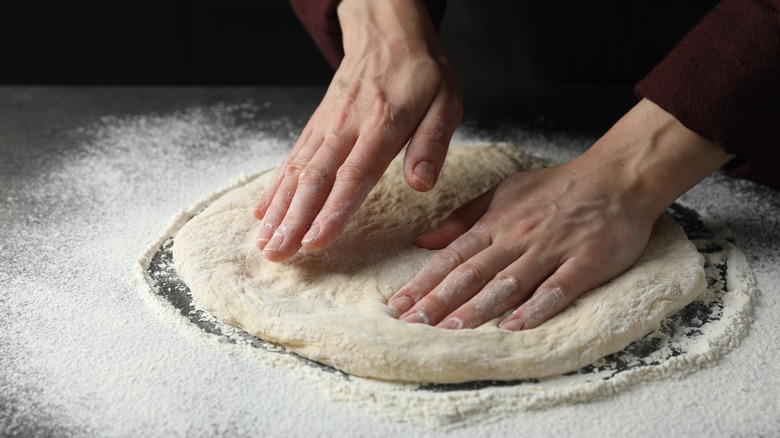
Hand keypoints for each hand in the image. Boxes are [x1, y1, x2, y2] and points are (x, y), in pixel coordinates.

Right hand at [253, 0, 461, 260]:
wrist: (387, 34)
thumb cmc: (420, 74)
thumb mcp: (444, 103)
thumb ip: (432, 144)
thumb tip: (421, 184)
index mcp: (382, 124)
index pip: (354, 174)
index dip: (333, 210)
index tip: (316, 240)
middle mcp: (346, 127)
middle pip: (316, 179)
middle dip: (294, 220)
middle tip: (278, 253)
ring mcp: (326, 126)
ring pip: (297, 171)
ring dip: (279, 209)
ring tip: (265, 242)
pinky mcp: (316, 126)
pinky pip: (291, 159)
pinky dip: (274, 187)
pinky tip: (262, 212)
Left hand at [388, 98, 733, 329]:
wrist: (617, 176)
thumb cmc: (557, 187)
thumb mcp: (503, 193)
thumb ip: (463, 218)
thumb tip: (423, 240)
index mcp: (496, 223)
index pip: (452, 257)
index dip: (424, 282)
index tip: (398, 305)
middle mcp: (518, 238)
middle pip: (472, 273)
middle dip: (439, 300)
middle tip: (412, 324)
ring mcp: (552, 250)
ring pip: (507, 283)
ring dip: (477, 308)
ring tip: (449, 330)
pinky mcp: (585, 262)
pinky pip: (556, 289)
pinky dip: (534, 308)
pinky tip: (513, 328)